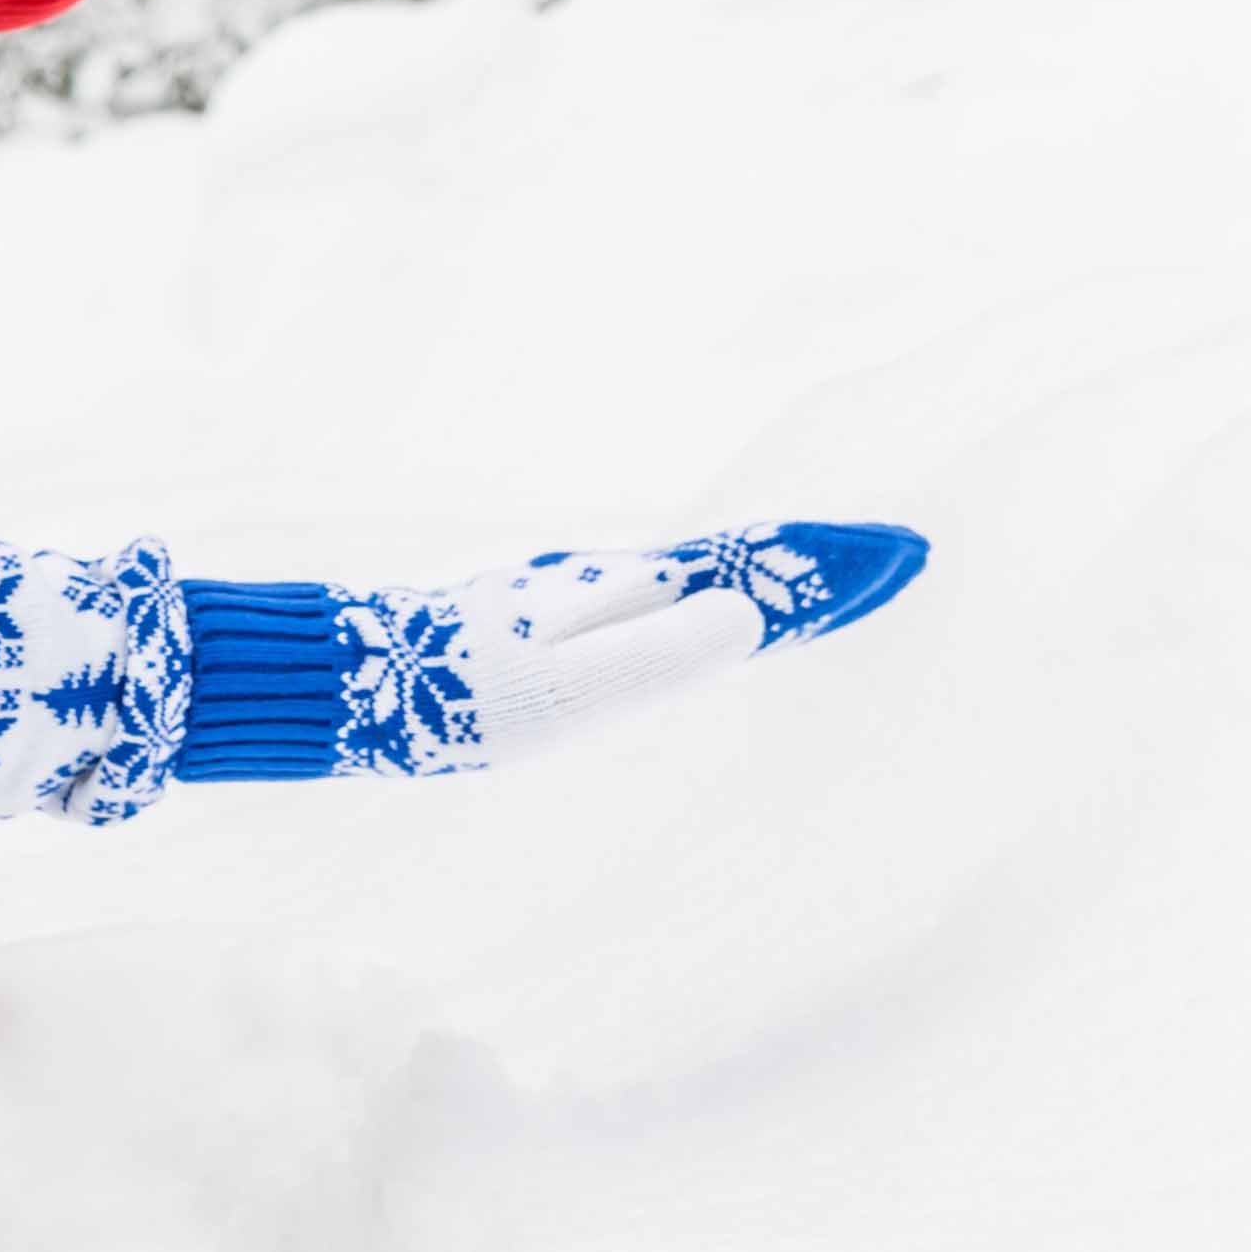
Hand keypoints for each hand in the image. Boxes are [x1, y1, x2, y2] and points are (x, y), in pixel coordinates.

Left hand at [329, 525, 930, 776]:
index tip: (903, 555)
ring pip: (690, 580)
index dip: (826, 575)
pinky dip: (700, 592)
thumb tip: (750, 615)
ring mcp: (571, 604)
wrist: (347, 683)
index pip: (753, 581)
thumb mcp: (566, 686)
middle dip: (810, 563)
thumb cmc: (453, 697)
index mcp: (624, 604)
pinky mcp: (539, 625)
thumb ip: (658, 651)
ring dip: (761, 572)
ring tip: (827, 573)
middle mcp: (604, 591)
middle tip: (894, 554)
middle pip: (731, 569)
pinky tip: (702, 604)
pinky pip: (646, 598)